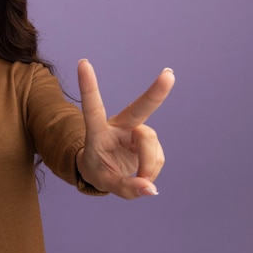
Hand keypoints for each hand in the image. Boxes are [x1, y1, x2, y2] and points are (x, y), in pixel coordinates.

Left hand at [76, 59, 174, 198]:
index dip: (89, 86)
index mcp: (97, 131)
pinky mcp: (148, 138)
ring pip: (150, 144)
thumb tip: (151, 189)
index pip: (92, 108)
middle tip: (168, 74)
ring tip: (140, 179)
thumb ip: (126, 188)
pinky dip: (152, 169)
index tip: (83, 63)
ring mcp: (135, 130)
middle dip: (155, 93)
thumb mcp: (103, 182)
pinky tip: (144, 173)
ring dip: (148, 165)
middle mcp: (118, 125)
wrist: (103, 167)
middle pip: (138, 108)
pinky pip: (157, 156)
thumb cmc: (97, 169)